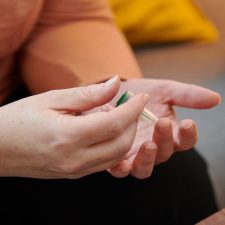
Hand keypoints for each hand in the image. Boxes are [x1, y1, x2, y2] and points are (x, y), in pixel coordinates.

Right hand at [0, 76, 148, 178]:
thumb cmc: (19, 120)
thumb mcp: (52, 99)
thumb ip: (88, 94)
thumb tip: (116, 83)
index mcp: (68, 137)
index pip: (114, 123)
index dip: (133, 108)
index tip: (141, 96)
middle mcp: (75, 159)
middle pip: (122, 143)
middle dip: (133, 122)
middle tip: (129, 104)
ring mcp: (76, 170)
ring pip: (117, 155)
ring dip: (126, 135)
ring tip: (118, 115)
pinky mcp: (75, 174)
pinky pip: (105, 162)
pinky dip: (114, 146)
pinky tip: (107, 131)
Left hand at [107, 78, 220, 178]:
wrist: (114, 94)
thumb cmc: (141, 93)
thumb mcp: (164, 90)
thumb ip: (187, 95)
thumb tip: (215, 99)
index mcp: (169, 133)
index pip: (185, 140)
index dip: (189, 135)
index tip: (188, 123)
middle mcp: (154, 147)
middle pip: (165, 153)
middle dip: (165, 139)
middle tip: (162, 123)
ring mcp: (135, 155)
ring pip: (145, 168)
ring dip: (147, 159)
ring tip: (148, 144)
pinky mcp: (117, 158)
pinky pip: (121, 170)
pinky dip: (122, 169)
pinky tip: (121, 163)